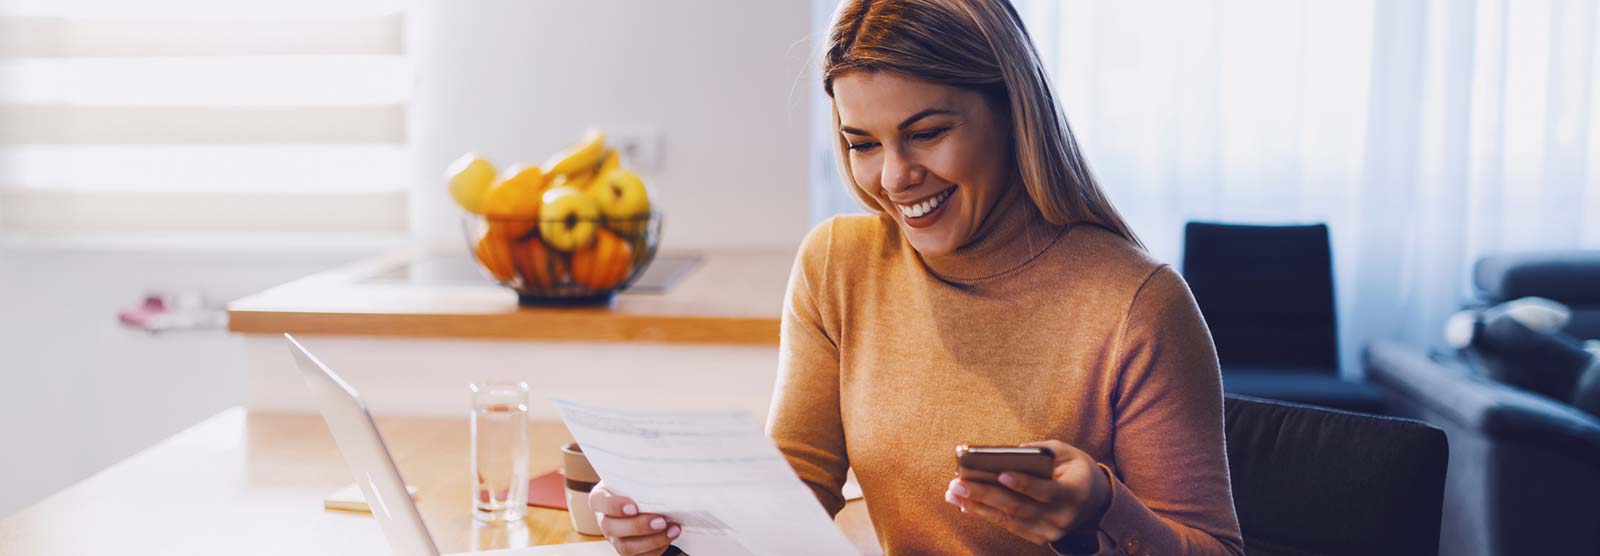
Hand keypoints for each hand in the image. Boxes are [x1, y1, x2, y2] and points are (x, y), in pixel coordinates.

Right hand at [589, 482, 681, 555]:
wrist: (647, 498)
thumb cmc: (640, 484)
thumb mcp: (637, 475)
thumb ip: (643, 473)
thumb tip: (666, 462)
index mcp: (601, 498)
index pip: (599, 502)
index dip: (613, 506)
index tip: (633, 506)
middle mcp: (605, 520)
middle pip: (611, 528)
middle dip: (638, 526)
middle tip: (660, 520)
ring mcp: (616, 539)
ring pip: (626, 547)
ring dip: (651, 540)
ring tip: (672, 529)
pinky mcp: (630, 551)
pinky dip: (658, 548)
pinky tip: (672, 535)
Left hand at [943, 440, 1110, 545]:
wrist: (1095, 502)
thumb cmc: (1076, 469)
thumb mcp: (1067, 453)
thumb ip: (1041, 450)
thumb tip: (1008, 453)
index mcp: (1074, 493)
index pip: (1046, 490)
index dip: (1024, 483)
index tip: (1000, 473)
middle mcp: (1062, 517)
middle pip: (1019, 507)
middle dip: (985, 494)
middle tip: (958, 483)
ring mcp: (1049, 531)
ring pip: (1008, 519)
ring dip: (977, 506)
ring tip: (953, 492)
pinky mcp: (1038, 537)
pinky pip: (1008, 526)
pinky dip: (985, 514)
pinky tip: (965, 504)